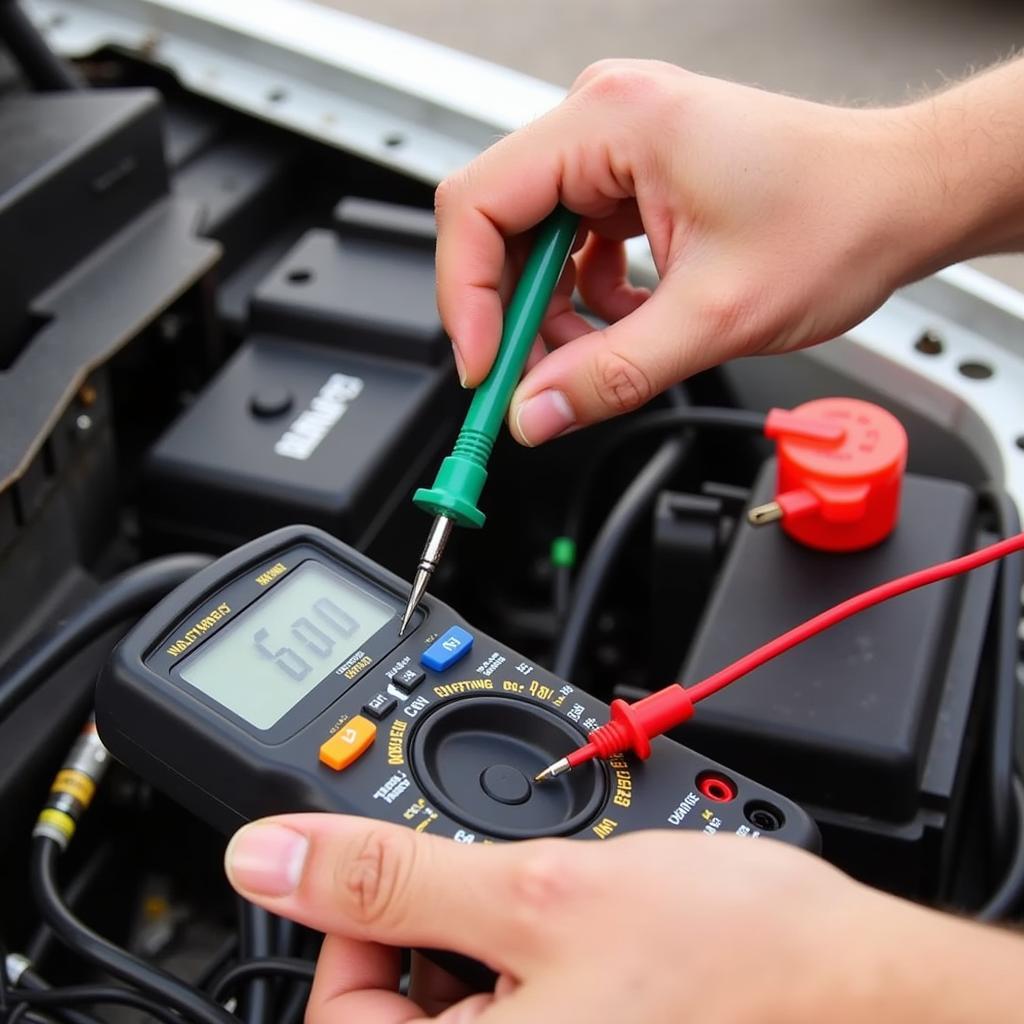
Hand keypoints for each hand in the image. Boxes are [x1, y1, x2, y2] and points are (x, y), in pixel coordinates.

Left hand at [224, 814, 1020, 1021]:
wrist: (866, 986)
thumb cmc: (736, 964)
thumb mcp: (541, 893)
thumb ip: (389, 878)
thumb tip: (272, 856)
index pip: (340, 1021)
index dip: (353, 932)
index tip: (402, 875)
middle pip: (405, 1010)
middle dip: (440, 925)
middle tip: (503, 877)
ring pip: (466, 996)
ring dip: (495, 926)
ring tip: (561, 895)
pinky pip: (522, 997)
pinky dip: (534, 945)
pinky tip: (583, 917)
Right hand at [434, 59, 975, 444]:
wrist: (902, 197)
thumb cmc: (838, 218)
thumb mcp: (714, 318)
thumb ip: (611, 375)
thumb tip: (535, 413)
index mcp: (614, 122)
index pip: (478, 204)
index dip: (467, 298)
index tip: (485, 368)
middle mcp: (606, 118)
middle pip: (500, 224)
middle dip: (514, 313)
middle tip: (534, 382)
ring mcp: (619, 145)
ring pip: (537, 241)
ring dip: (556, 313)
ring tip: (601, 356)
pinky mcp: (635, 176)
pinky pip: (576, 243)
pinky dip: (589, 298)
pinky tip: (630, 322)